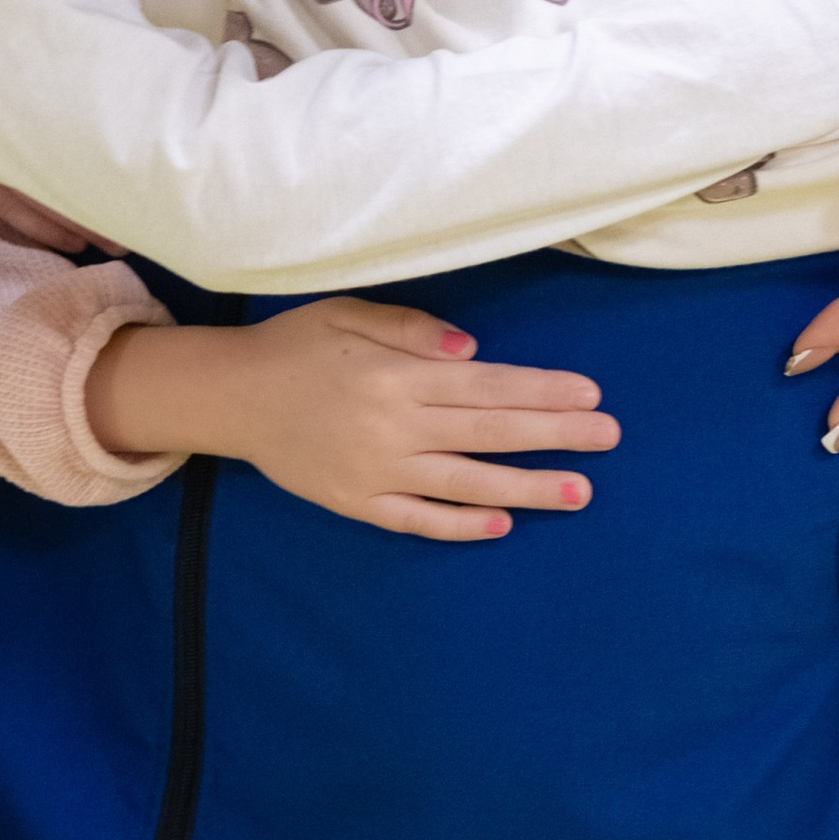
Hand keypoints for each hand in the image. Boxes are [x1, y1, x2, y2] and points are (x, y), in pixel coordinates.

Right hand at [83, 297, 619, 539]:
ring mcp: (375, 471)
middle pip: (488, 433)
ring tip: (579, 492)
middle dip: (554, 436)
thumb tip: (471, 351)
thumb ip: (410, 330)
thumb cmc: (297, 346)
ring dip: (527, 488)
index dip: (541, 392)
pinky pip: (417, 520)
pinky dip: (460, 525)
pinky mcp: (356, 502)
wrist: (230, 397)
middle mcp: (392, 427)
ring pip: (464, 484)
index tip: (590, 395)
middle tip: (608, 439)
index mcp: (395, 376)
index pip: (486, 386)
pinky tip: (502, 524)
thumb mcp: (348, 314)